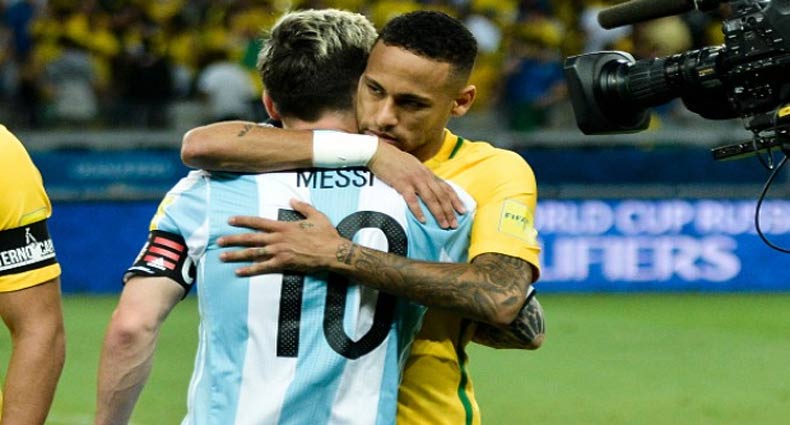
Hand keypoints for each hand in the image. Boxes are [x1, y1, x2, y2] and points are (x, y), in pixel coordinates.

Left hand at [217, 199, 343, 275]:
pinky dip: (249, 270)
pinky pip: (262, 268)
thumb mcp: (316, 216)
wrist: (332, 252)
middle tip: (218, 241)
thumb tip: (291, 200)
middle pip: (250, 238)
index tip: (230, 220)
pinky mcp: (283, 264)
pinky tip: (238, 272)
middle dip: (233, 239)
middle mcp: (277, 239)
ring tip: (222, 256)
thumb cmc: (326, 234)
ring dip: (236, 255)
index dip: (243, 221)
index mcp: (283, 226)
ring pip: (252, 254)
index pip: (258, 222)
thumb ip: (302, 207)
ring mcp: (279, 252)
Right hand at [368, 142, 465, 227]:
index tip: (463, 211)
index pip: (446, 187)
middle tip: (455, 225)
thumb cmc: (394, 160)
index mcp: (427, 173)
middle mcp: (424, 176)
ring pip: (431, 199)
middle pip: (441, 196)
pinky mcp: (402, 184)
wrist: (379, 152)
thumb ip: (422, 177)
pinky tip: (423, 220)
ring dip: (439, 213)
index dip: (456, 200)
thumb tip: (430, 188)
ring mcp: (414, 179)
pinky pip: (412, 200)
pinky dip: (418, 210)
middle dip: (450, 211)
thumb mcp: (413, 166)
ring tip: (444, 225)